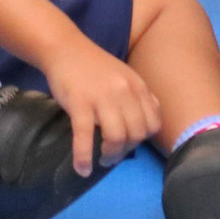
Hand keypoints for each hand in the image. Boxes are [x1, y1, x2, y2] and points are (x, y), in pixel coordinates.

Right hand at [42, 41, 161, 177]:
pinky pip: (84, 137)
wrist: (66, 49)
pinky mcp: (79, 103)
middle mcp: (124, 91)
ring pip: (116, 137)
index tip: (129, 142)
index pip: (153, 123)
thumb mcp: (125, 76)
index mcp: (137, 86)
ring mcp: (102, 97)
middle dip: (126, 150)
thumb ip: (139, 96)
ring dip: (110, 155)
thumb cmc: (94, 66)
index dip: (143, 139)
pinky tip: (82, 169)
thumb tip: (152, 118)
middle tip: (112, 154)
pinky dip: (83, 158)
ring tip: (101, 159)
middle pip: (136, 133)